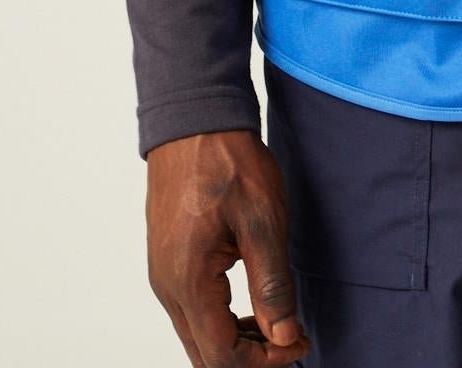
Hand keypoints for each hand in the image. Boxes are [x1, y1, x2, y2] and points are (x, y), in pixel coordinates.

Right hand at [146, 129, 309, 365]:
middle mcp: (167, 285)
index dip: (265, 362)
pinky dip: (219, 319)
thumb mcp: (263, 221)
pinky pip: (190, 309)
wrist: (194, 118)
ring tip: (275, 323)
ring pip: (195, 334)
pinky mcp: (166, 258)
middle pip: (204, 354)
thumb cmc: (226, 160)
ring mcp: (162, 272)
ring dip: (234, 341)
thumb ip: (272, 287)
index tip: (299, 345)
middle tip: (290, 341)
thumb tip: (285, 337)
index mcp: (188, 281)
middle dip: (248, 358)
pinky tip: (248, 302)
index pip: (222, 356)